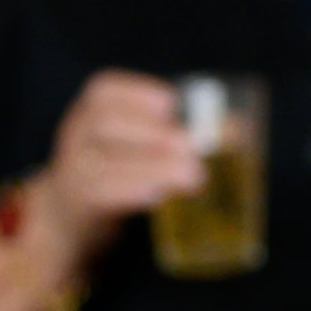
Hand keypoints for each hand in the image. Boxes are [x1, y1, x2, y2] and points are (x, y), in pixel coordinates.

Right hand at [35, 71, 202, 253]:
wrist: (70, 219)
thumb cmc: (119, 173)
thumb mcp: (136, 147)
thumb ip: (174, 136)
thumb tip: (239, 130)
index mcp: (92, 112)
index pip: (104, 92)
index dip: (138, 95)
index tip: (171, 104)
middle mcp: (76, 136)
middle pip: (103, 124)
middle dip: (152, 133)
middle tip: (192, 148)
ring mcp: (72, 170)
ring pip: (103, 162)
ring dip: (152, 166)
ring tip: (192, 176)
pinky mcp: (78, 204)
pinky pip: (98, 194)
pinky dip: (131, 191)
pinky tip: (157, 195)